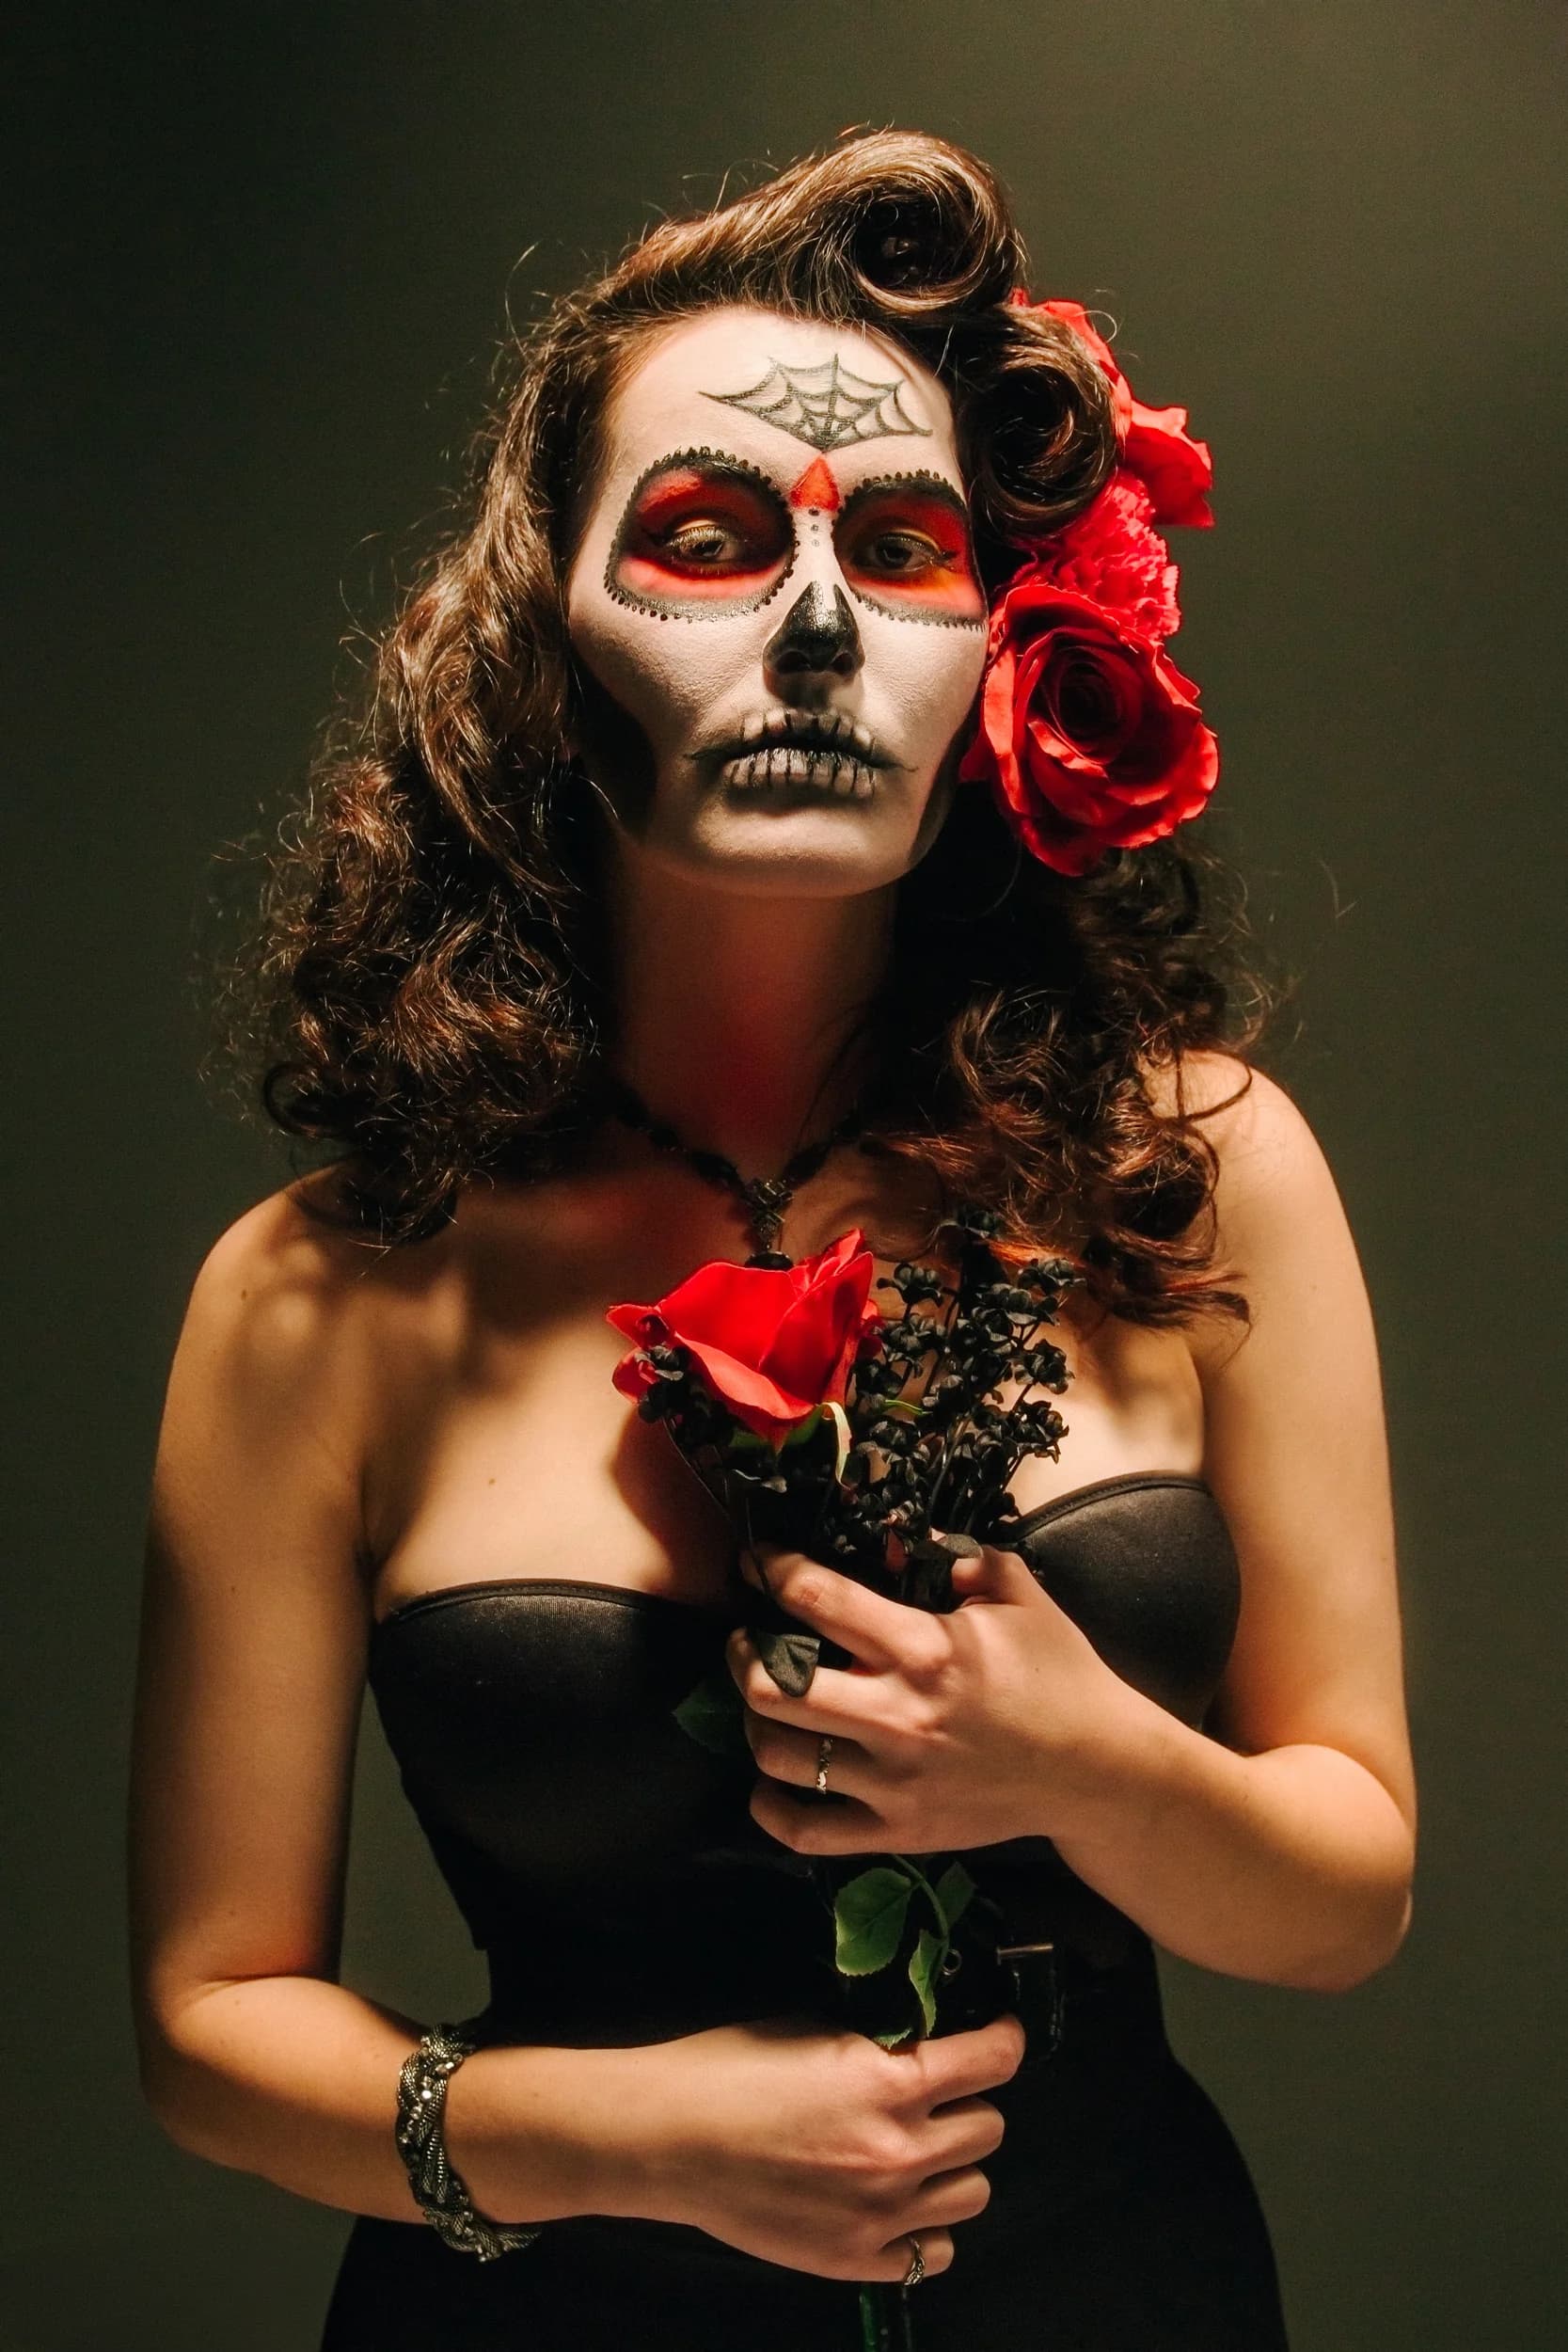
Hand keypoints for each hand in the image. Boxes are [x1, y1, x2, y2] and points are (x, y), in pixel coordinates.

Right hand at [636, 2010, 1024, 2280]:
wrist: (669, 2140)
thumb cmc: (731, 2068)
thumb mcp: (815, 2032)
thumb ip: (880, 2045)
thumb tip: (923, 2042)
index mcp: (892, 2083)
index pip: (994, 2061)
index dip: (1004, 2040)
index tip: (999, 2034)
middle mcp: (901, 2152)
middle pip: (990, 2127)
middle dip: (969, 2103)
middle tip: (938, 2095)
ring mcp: (883, 2213)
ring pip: (975, 2190)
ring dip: (953, 2164)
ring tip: (919, 2150)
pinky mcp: (858, 2259)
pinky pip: (935, 2251)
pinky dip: (925, 2226)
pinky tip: (899, 2203)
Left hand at [728, 1537, 1149, 1854]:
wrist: (1100, 1771)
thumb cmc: (1061, 1675)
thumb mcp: (1019, 1595)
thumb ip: (962, 1556)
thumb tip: (904, 1538)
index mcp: (926, 1648)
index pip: (818, 1598)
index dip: (772, 1570)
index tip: (754, 1561)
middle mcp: (898, 1715)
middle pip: (774, 1687)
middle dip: (742, 1655)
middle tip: (745, 1640)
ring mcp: (894, 1781)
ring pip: (778, 1756)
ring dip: (754, 1723)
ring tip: (765, 1703)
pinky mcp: (898, 1831)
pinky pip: (805, 1830)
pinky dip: (771, 1806)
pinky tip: (771, 1781)